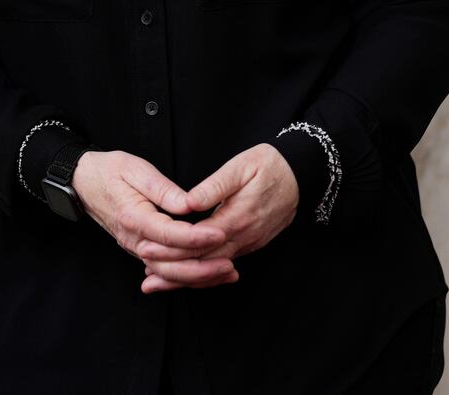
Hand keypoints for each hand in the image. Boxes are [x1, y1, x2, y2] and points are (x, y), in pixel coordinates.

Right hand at [69, 150, 236, 293]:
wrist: (83, 182)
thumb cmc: (110, 171)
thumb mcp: (137, 169)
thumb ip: (164, 189)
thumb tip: (189, 204)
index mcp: (134, 218)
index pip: (170, 234)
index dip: (197, 237)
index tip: (220, 233)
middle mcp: (134, 240)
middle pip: (170, 264)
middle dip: (203, 267)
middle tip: (230, 265)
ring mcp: (135, 248)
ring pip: (168, 273)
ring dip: (198, 277)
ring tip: (227, 273)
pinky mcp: (140, 250)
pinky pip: (165, 270)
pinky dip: (188, 276)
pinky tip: (209, 276)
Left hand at [135, 142, 299, 293]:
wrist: (302, 174)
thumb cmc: (270, 166)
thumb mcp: (241, 167)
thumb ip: (214, 186)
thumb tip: (188, 201)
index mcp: (237, 218)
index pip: (198, 241)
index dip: (171, 248)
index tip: (147, 248)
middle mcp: (244, 237)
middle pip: (204, 263)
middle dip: (174, 272)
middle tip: (146, 279)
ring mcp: (250, 243)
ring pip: (213, 269)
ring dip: (186, 278)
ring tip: (159, 283)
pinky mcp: (253, 244)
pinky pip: (224, 264)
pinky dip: (204, 273)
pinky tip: (187, 276)